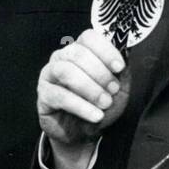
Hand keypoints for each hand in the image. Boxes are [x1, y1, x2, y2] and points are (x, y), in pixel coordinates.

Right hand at [37, 29, 129, 168]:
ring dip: (89, 88)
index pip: (88, 37)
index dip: (105, 50)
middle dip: (99, 72)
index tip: (119, 68)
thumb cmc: (100, 104)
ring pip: (65, 71)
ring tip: (104, 103)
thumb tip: (125, 55)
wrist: (84, 132)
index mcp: (81, 50)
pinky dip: (81, 106)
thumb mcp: (118, 86)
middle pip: (77, 52)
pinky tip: (95, 115)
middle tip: (113, 90)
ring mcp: (49, 75)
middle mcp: (62, 58)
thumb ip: (120, 70)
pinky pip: (59, 96)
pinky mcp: (43, 94)